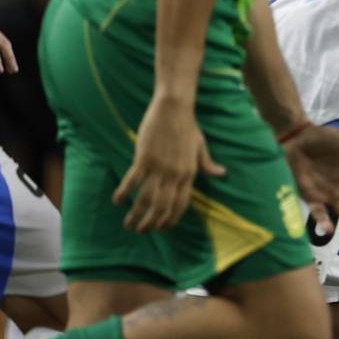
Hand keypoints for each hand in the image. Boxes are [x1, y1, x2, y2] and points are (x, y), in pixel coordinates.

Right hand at [114, 99, 223, 231]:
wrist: (174, 107)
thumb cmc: (188, 126)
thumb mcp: (200, 146)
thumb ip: (207, 164)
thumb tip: (222, 173)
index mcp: (189, 173)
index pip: (181, 204)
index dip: (171, 219)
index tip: (161, 228)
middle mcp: (175, 174)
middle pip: (162, 207)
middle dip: (151, 223)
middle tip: (141, 231)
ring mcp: (159, 167)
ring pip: (146, 199)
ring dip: (136, 214)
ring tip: (128, 224)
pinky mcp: (144, 158)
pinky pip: (132, 181)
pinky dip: (123, 193)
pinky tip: (117, 201)